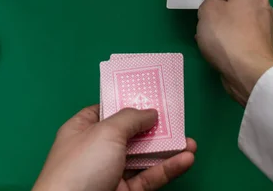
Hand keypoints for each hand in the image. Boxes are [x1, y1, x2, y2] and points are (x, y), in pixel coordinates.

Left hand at [33, 105, 196, 190]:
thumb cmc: (81, 166)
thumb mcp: (106, 132)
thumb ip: (131, 118)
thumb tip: (150, 112)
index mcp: (82, 129)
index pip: (107, 110)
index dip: (128, 102)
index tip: (151, 96)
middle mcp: (96, 150)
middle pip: (131, 133)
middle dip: (155, 127)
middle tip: (177, 119)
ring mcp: (111, 173)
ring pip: (143, 157)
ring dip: (167, 149)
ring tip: (190, 142)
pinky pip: (149, 177)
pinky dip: (167, 168)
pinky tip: (186, 159)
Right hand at [196, 0, 272, 106]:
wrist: (248, 72)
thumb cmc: (227, 34)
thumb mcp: (209, 9)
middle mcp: (265, 7)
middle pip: (245, 0)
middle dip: (227, 5)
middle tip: (209, 13)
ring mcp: (267, 30)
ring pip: (243, 20)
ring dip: (227, 24)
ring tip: (207, 33)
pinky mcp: (263, 48)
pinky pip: (244, 37)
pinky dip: (232, 39)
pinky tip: (216, 48)